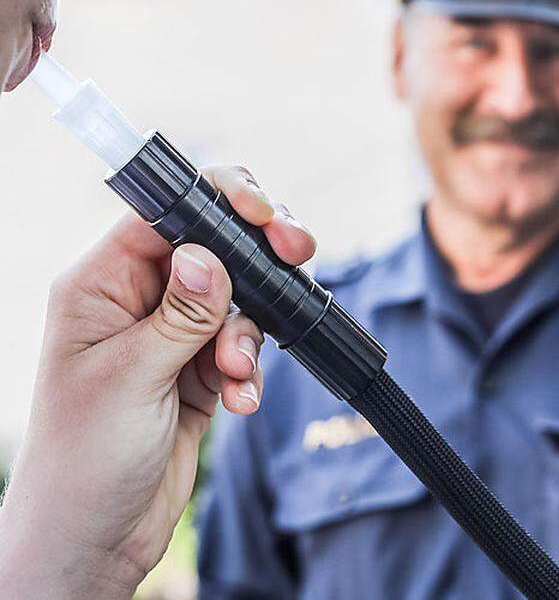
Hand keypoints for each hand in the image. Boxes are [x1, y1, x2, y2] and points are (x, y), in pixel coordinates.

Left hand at [0, 166, 315, 598]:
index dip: (215, 202)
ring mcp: (172, 335)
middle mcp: (136, 301)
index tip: (262, 212)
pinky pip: (244, 347)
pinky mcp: (199, 369)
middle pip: (211, 245)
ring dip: (249, 334)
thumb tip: (211, 255)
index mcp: (100, 286)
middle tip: (297, 252)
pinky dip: (251, 372)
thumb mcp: (130, 378)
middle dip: (256, 254)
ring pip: (238, 299)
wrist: (97, 535)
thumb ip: (179, 314)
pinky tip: (240, 402)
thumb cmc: (83, 459)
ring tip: (235, 374)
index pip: (162, 216)